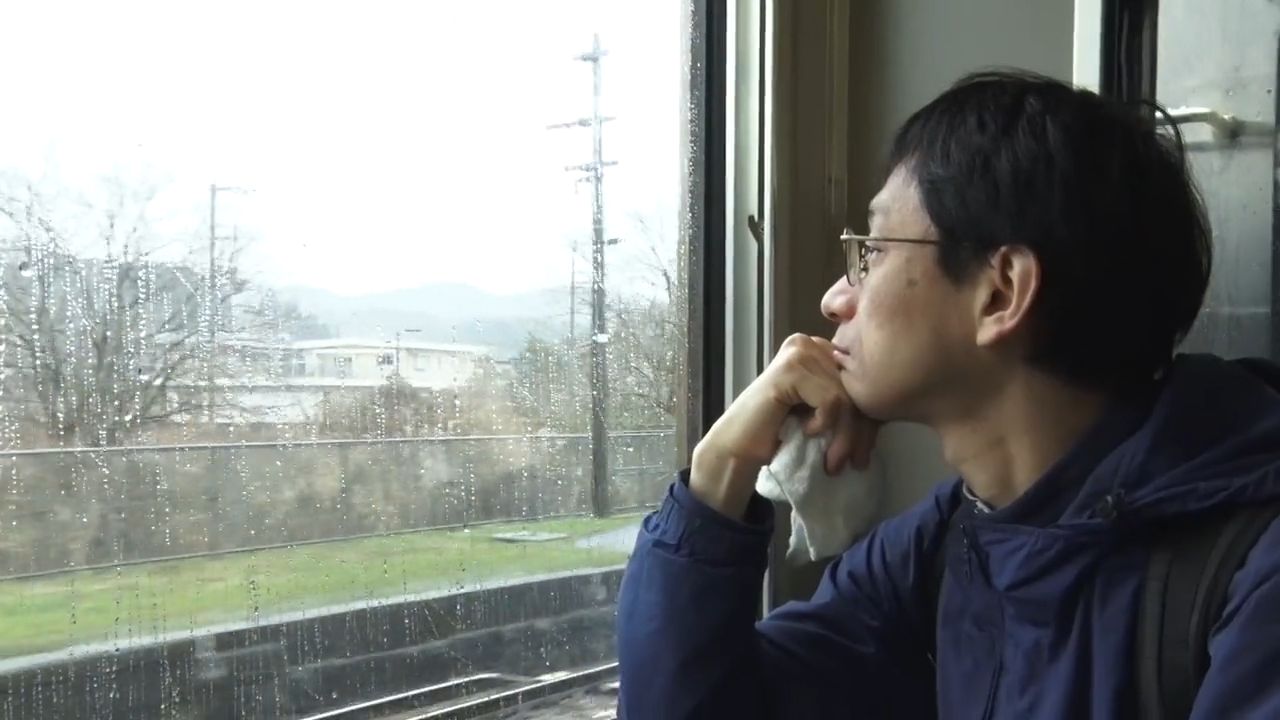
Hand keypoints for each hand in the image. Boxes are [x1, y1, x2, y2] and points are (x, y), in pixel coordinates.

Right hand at [689, 334, 880, 517]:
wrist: (740, 448)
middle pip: (857, 388)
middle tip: (856, 463)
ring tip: (832, 461)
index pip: (861, 380)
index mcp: (820, 349)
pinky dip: (824, 423)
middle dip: (860, 432)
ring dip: (844, 436)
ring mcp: (798, 351)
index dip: (869, 419)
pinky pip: (832, 400)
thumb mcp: (825, 414)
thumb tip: (891, 410)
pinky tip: (807, 432)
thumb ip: (850, 403)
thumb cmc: (782, 433)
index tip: (863, 453)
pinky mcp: (790, 368)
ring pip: (847, 397)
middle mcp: (810, 343)